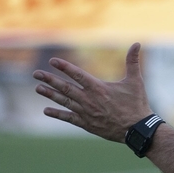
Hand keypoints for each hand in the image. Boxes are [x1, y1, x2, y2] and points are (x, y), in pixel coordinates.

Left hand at [33, 42, 152, 141]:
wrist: (137, 129)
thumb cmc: (137, 104)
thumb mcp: (136, 81)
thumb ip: (132, 62)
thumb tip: (137, 43)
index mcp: (99, 88)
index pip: (77, 74)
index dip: (64, 67)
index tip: (52, 61)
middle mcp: (89, 99)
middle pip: (65, 87)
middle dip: (50, 79)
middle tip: (36, 74)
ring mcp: (86, 112)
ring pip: (64, 101)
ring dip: (50, 94)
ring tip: (38, 88)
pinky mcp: (87, 124)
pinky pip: (69, 118)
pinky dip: (57, 114)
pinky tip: (46, 111)